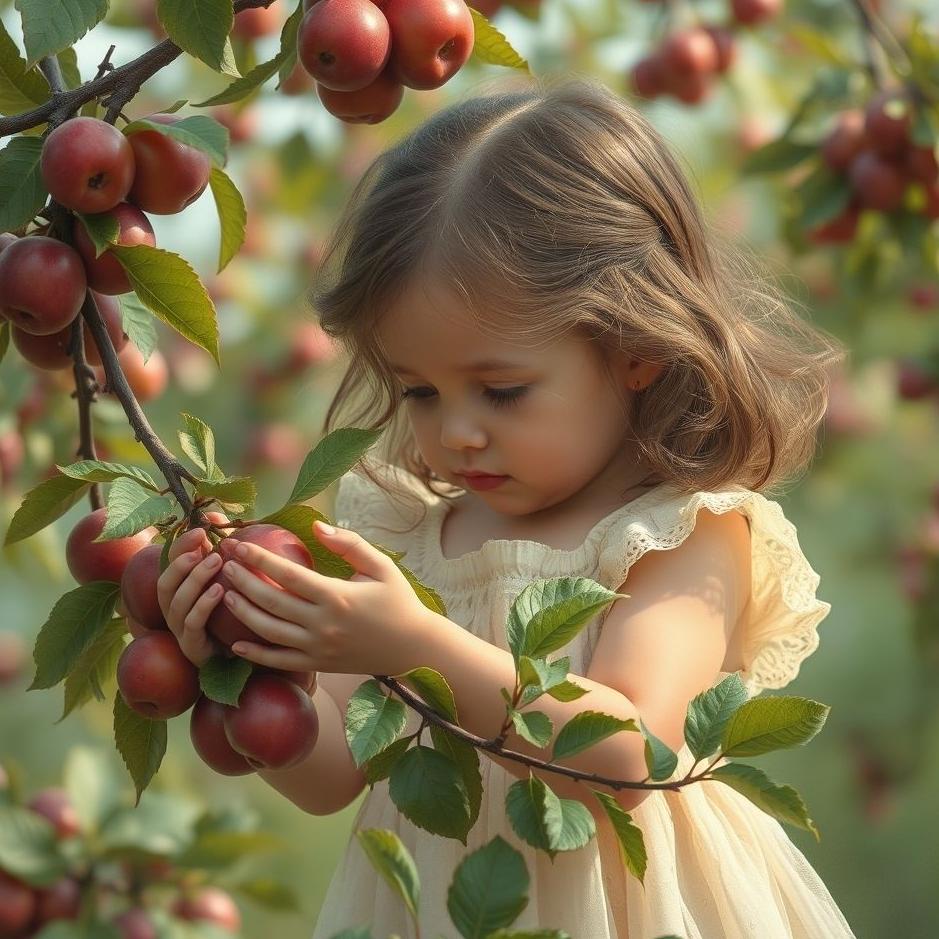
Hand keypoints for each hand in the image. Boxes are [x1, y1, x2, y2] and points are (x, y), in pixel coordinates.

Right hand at [155, 525, 226, 667]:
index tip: (201, 531)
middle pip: (165, 583)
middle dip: (181, 563)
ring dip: (196, 580)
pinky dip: (204, 605)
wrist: (237, 652)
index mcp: (177, 590)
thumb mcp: (224, 575)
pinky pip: (192, 624)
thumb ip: (217, 548)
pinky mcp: (192, 646)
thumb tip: (215, 516)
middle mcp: (171, 608)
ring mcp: (179, 628)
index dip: (180, 546)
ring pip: (177, 602)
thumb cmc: (228, 610)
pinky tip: (221, 591)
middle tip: (204, 546)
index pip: (168, 564)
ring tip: (216, 562)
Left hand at [219, 521, 434, 676]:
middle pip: (271, 601)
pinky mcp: (319, 665)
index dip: (259, 559)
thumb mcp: (381, 566)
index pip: (288, 574)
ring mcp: (318, 648)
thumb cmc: (398, 601)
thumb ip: (349, 544)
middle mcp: (323, 624)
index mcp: (337, 596)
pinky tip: (236, 642)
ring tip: (224, 593)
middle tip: (223, 564)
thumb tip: (316, 528)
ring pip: (269, 632)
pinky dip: (255, 654)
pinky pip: (280, 661)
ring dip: (243, 612)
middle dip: (242, 581)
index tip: (238, 545)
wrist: (414, 648)